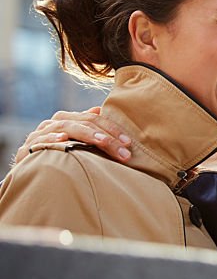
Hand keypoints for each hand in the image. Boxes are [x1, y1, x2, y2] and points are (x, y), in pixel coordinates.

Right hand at [16, 107, 132, 163]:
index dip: (112, 128)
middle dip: (105, 137)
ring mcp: (38, 135)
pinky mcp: (26, 150)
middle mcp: (52, 124)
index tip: (128, 142)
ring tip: (102, 142)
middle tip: (123, 150)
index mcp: (66, 119)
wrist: (27, 169)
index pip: (93, 118)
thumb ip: (86, 126)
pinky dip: (52, 139)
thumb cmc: (55, 154)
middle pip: (83, 123)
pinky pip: (40, 141)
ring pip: (65, 128)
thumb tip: (98, 109)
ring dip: (86, 135)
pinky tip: (64, 139)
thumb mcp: (74, 140)